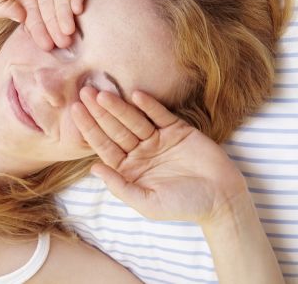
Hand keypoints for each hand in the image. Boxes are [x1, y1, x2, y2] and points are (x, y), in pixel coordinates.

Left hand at [71, 87, 248, 225]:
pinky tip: (136, 95)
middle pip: (115, 128)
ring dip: (119, 106)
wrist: (222, 199)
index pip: (104, 145)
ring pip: (134, 120)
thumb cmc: (184, 206)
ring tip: (103, 93)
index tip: (75, 111)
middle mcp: (140, 151)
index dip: (89, 128)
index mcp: (128, 168)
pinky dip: (149, 105)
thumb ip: (120, 186)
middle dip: (99, 111)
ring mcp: (158, 139)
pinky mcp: (178, 130)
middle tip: (83, 92)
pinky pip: (160, 115)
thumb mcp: (147, 203)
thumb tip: (93, 169)